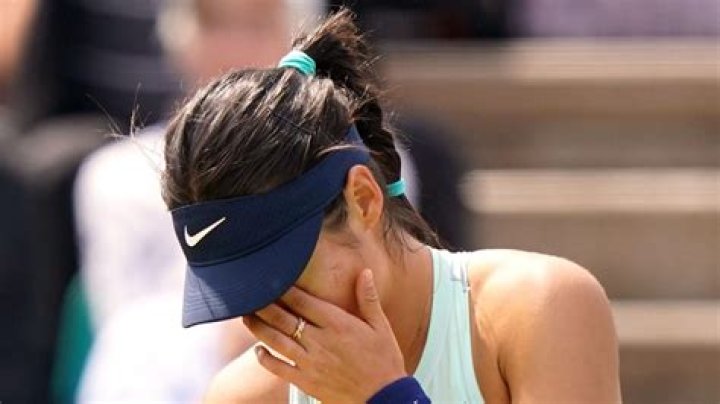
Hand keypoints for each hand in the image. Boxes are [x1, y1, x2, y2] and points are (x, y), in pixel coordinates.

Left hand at [243, 269, 406, 401]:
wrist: (384, 399)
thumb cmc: (384, 361)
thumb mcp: (381, 327)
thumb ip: (368, 299)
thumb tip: (366, 272)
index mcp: (338, 324)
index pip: (303, 301)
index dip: (284, 289)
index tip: (273, 278)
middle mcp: (320, 342)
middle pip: (283, 319)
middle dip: (264, 305)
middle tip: (250, 294)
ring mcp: (311, 363)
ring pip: (276, 341)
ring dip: (258, 327)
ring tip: (246, 316)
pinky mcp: (306, 381)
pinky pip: (279, 368)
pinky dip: (265, 359)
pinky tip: (258, 350)